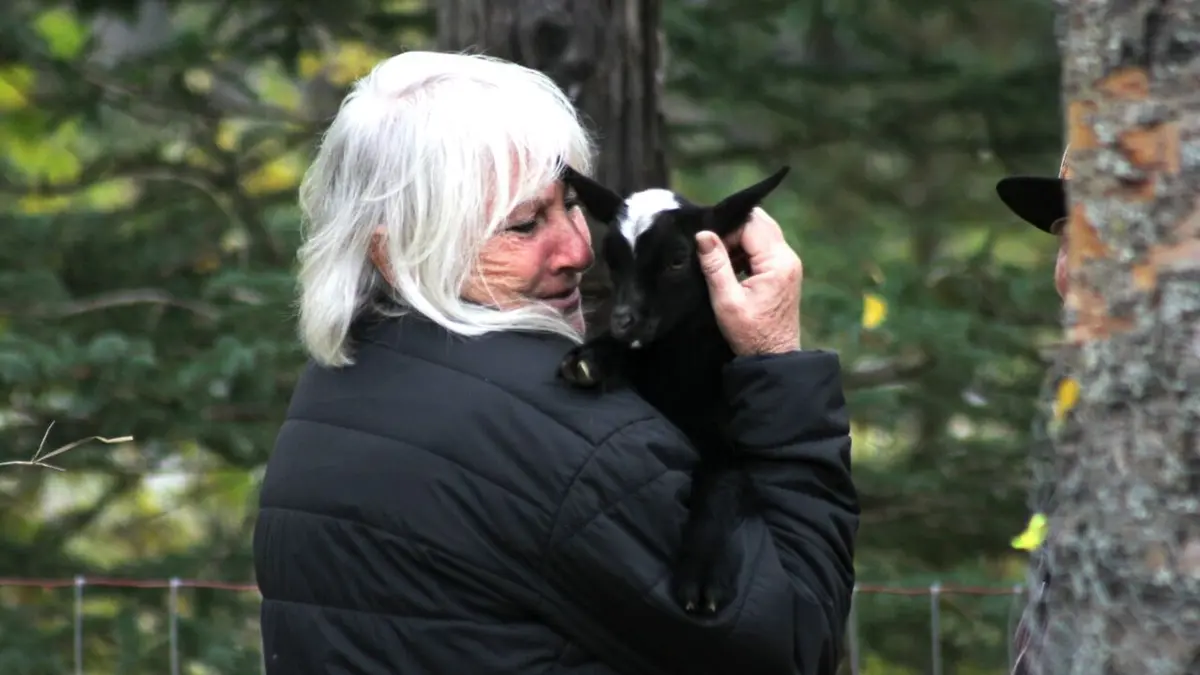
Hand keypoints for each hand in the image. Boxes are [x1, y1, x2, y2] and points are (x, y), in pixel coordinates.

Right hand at [695, 208, 801, 355]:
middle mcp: (788, 257)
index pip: (752, 224)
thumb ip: (715, 265)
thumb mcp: (727, 301)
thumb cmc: (750, 334)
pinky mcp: (784, 271)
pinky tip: (731, 268)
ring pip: (762, 233)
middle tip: (712, 249)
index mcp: (778, 262)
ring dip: (739, 241)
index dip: (727, 229)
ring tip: (719, 260)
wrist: (773, 357)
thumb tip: (703, 234)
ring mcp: (789, 264)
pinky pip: (764, 248)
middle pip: (760, 223)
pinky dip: (746, 251)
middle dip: (733, 230)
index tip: (708, 247)